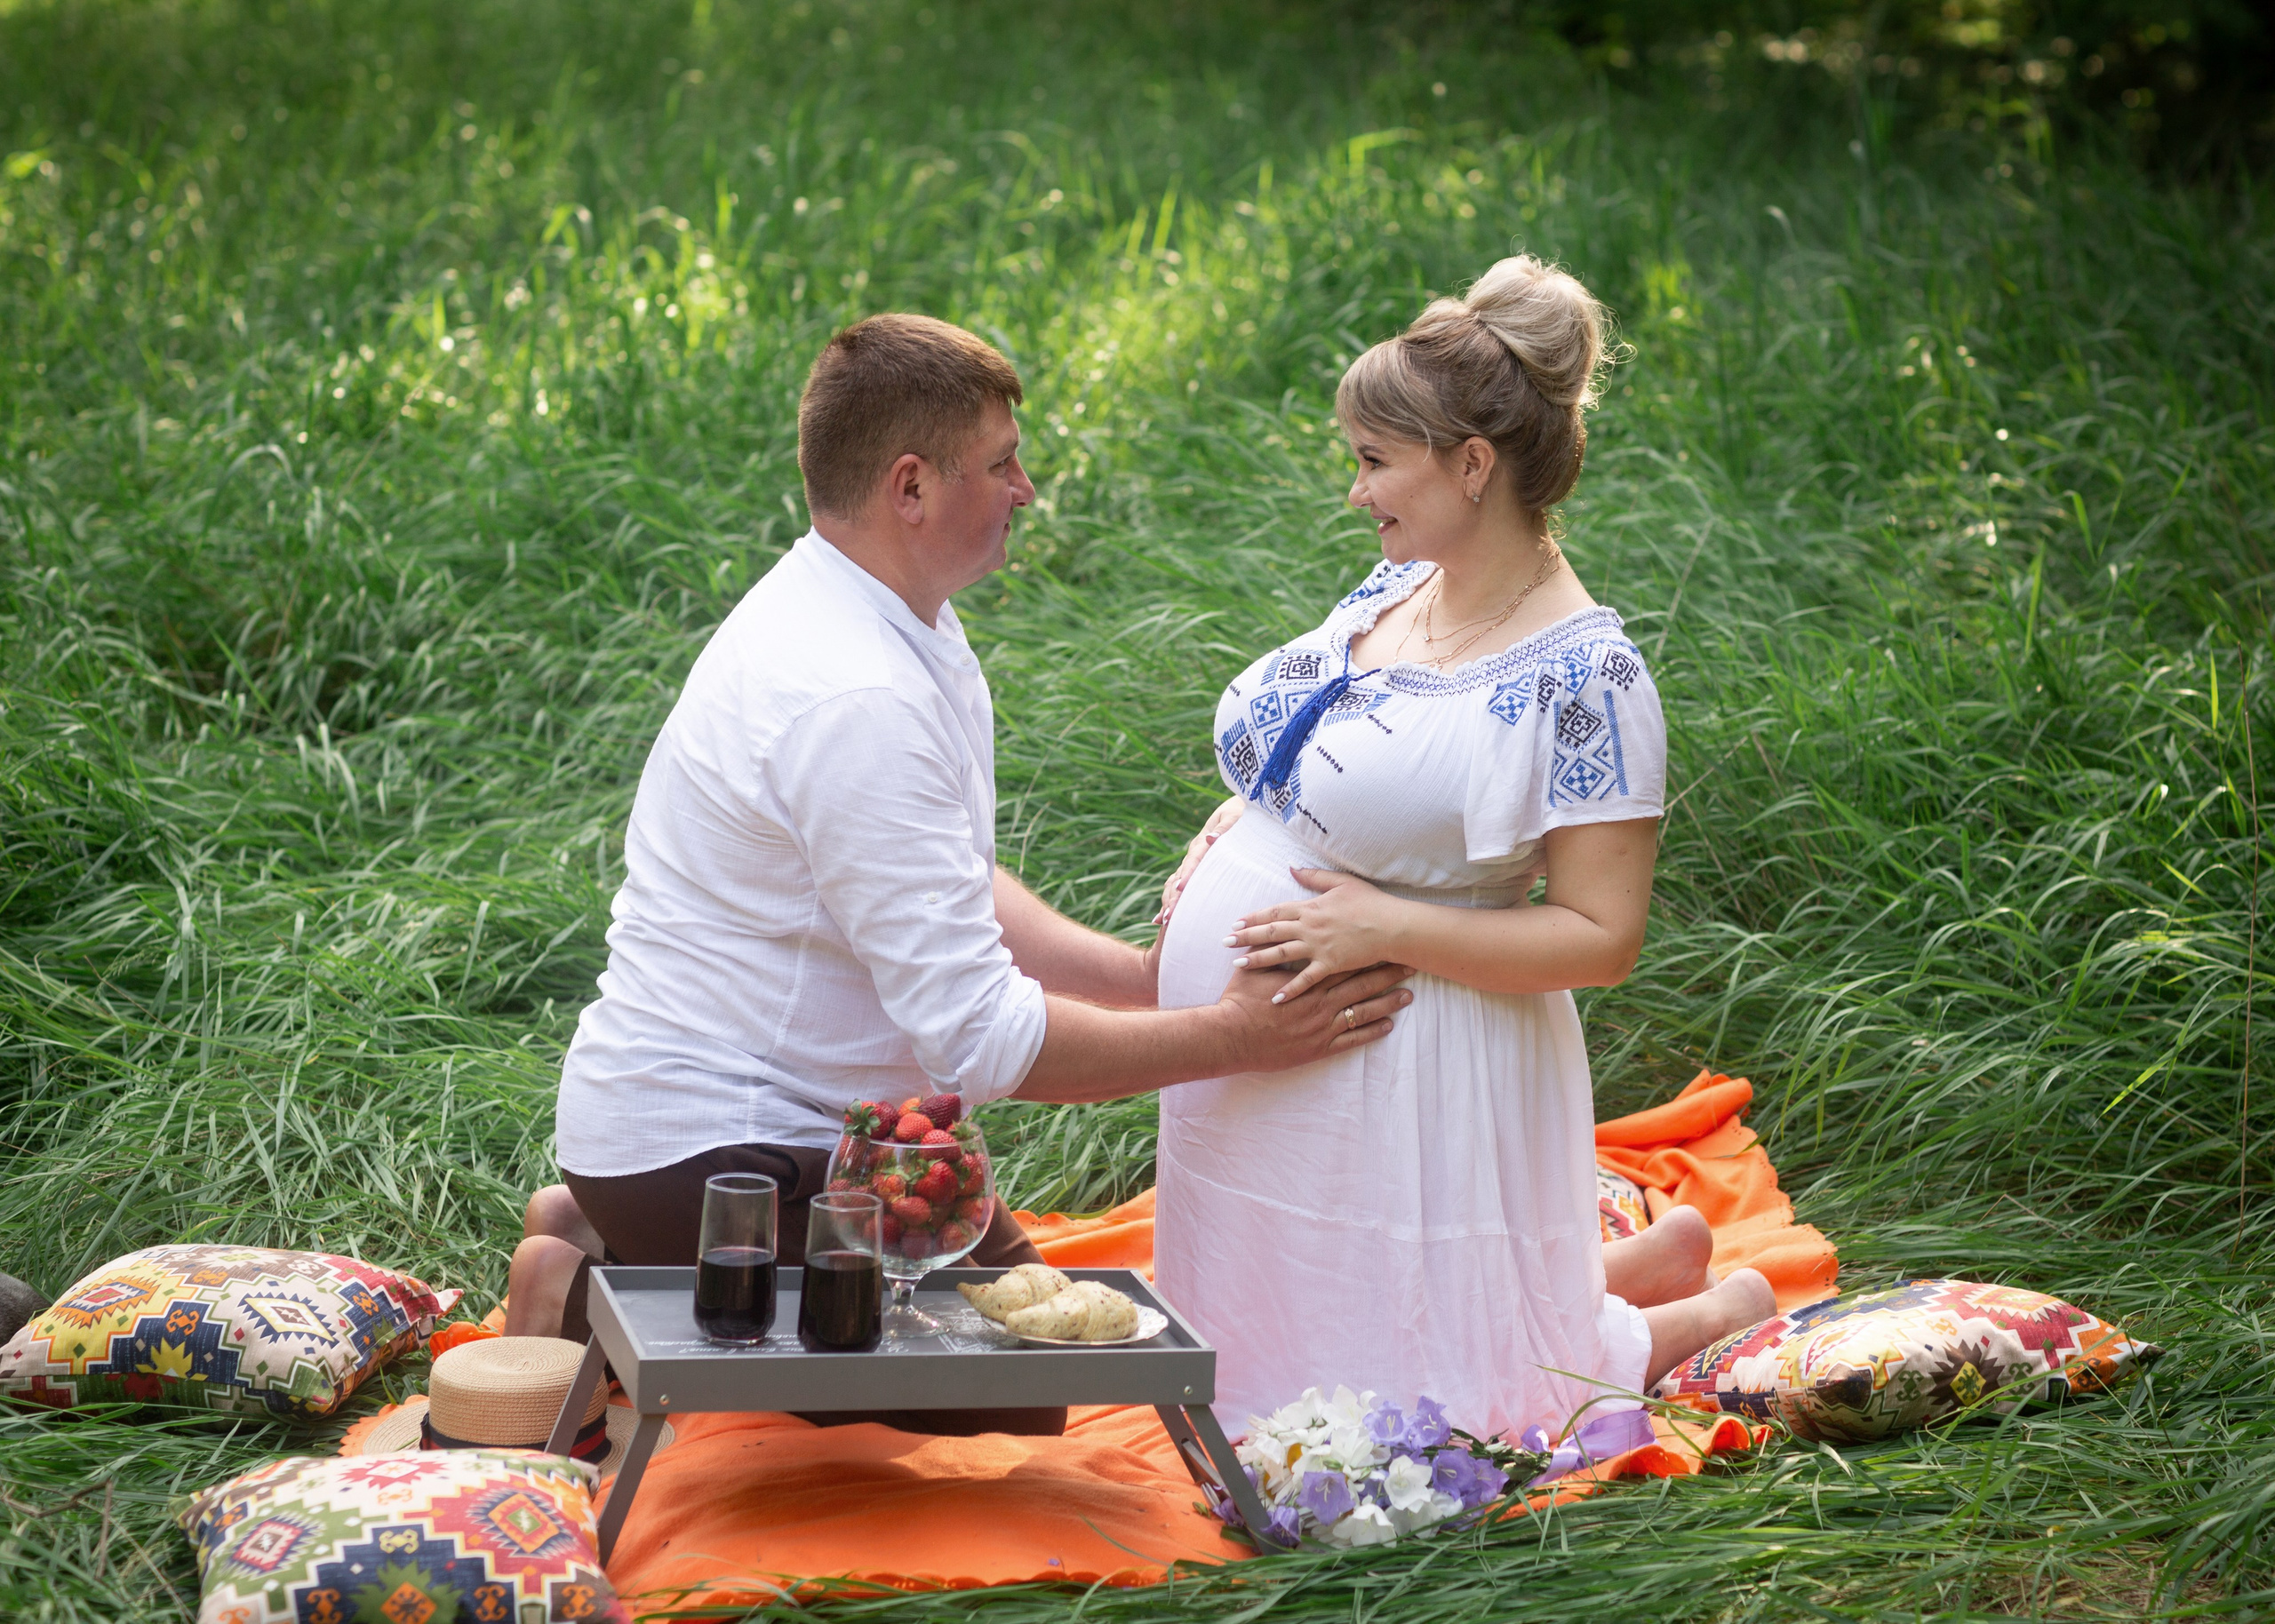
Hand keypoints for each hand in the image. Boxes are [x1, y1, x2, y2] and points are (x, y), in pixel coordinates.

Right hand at [1153, 796, 1245, 926]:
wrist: (1238, 813)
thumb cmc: (1241, 816)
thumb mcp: (1236, 817)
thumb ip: (1225, 828)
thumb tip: (1210, 839)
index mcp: (1203, 842)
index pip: (1193, 860)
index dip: (1186, 874)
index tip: (1180, 889)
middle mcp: (1193, 854)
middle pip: (1178, 876)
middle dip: (1173, 896)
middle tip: (1169, 916)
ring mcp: (1191, 864)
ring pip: (1173, 884)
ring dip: (1168, 901)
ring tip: (1164, 921)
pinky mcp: (1193, 872)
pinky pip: (1176, 888)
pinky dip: (1168, 901)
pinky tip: (1161, 919)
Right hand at [1216, 958, 1413, 1069]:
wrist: (1231, 1036)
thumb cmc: (1239, 1002)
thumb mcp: (1252, 969)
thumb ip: (1266, 950)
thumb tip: (1269, 931)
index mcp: (1307, 980)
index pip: (1345, 962)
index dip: (1368, 953)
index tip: (1387, 944)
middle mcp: (1320, 1001)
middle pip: (1361, 983)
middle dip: (1387, 974)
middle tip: (1410, 965)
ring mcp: (1323, 1025)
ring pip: (1363, 1010)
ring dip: (1387, 1002)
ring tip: (1408, 996)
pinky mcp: (1320, 1046)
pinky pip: (1352, 1038)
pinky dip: (1372, 1031)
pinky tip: (1388, 1025)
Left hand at [1225, 867, 1407, 1002]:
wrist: (1392, 925)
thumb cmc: (1370, 902)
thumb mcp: (1342, 882)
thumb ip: (1314, 877)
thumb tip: (1292, 868)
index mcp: (1311, 907)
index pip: (1275, 911)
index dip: (1254, 917)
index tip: (1236, 922)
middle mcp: (1310, 927)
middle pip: (1271, 932)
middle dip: (1246, 937)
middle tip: (1225, 942)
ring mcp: (1319, 947)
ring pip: (1281, 954)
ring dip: (1258, 959)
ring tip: (1238, 964)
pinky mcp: (1330, 965)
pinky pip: (1306, 979)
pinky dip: (1290, 989)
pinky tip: (1275, 997)